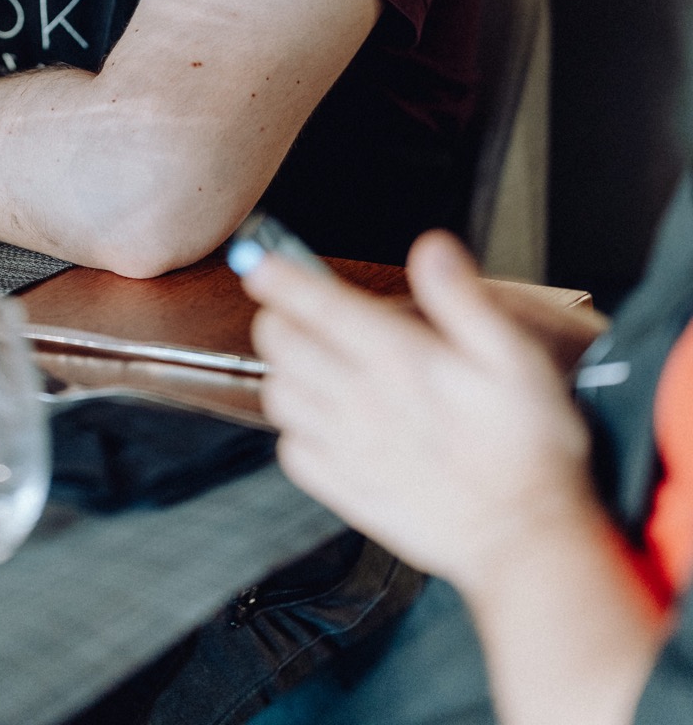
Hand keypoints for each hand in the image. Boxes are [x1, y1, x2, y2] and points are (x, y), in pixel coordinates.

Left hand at [246, 231, 597, 594]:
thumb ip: (463, 298)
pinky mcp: (347, 492)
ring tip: (314, 363)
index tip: (260, 260)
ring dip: (285, 371)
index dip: (279, 276)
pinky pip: (292, 451)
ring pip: (277, 394)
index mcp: (398, 360)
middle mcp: (361, 402)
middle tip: (302, 312)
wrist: (528, 542)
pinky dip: (297, 430)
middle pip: (281, 344)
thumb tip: (431, 249)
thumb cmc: (529, 447)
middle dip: (280, 316)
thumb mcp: (515, 357)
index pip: (316, 304)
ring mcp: (348, 450)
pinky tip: (327, 422)